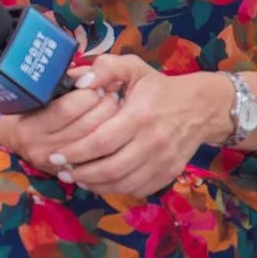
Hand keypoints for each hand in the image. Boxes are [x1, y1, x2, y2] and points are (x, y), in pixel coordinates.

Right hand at [0, 72, 119, 177]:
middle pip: (86, 126)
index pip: (67, 108)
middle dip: (105, 106)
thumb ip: (64, 82)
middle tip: (110, 95)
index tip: (96, 83)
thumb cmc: (27, 108)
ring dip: (111, 122)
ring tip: (113, 108)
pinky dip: (109, 142)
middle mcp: (40, 147)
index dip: (88, 93)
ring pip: (95, 141)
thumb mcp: (37, 91)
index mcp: (30, 125)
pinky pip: (97, 157)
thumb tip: (93, 75)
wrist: (11, 135)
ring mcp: (54, 163)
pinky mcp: (67, 173)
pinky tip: (112, 129)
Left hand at [43, 55, 229, 199]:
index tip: (55, 155)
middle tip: (61, 171)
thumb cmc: (159, 87)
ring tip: (77, 178)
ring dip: (96, 185)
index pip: (101, 142)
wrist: (201, 107)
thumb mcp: (133, 68)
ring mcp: (164, 160)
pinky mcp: (170, 172)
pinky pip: (140, 188)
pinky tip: (101, 183)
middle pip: (111, 168)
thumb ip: (106, 68)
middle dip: (81, 173)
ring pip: (124, 182)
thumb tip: (80, 81)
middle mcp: (153, 142)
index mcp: (139, 116)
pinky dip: (117, 190)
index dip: (76, 152)